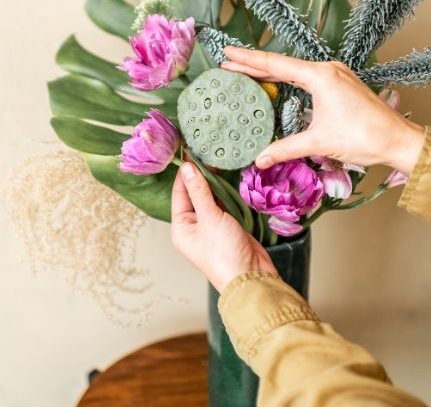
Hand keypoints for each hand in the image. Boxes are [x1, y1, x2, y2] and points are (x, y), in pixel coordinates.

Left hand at [171, 162, 276, 291]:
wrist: (251, 277)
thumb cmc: (224, 253)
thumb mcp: (209, 218)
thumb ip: (199, 192)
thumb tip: (187, 169)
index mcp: (181, 227)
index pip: (179, 194)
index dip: (185, 174)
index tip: (191, 152)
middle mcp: (194, 226)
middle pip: (194, 195)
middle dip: (201, 176)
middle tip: (208, 153)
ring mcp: (212, 226)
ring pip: (210, 198)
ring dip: (214, 183)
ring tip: (219, 161)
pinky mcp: (229, 226)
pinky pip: (224, 205)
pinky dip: (226, 193)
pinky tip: (230, 179)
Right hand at [222, 46, 424, 174]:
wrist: (398, 140)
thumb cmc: (363, 137)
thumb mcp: (319, 142)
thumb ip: (285, 148)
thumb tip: (259, 159)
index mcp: (320, 76)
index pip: (275, 65)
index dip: (248, 59)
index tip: (227, 52)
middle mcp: (327, 69)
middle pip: (283, 65)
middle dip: (254, 65)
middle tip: (227, 63)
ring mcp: (336, 75)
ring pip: (295, 70)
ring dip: (270, 72)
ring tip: (245, 73)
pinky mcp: (341, 84)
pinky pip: (307, 77)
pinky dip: (287, 79)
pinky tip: (276, 84)